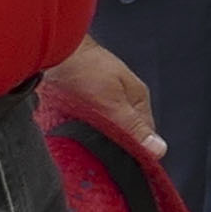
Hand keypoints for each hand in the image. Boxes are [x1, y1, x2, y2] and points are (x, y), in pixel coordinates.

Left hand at [43, 36, 166, 158]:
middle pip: (123, 131)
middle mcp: (122, 97)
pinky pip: (84, 121)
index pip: (145, 134)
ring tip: (82, 143)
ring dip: (93, 136)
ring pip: (103, 127)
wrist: (51, 46)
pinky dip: (78, 127)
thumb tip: (159, 148)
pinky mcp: (81, 98)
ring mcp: (102, 97)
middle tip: (99, 155)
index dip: (136, 151)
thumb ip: (133, 126)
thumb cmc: (83, 66)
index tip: (124, 165)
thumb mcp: (113, 102)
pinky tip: (69, 131)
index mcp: (136, 97)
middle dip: (112, 144)